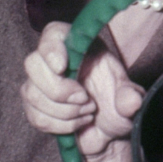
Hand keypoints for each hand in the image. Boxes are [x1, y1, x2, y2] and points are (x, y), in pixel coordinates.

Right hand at [21, 22, 142, 157]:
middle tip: (85, 99)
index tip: (62, 67)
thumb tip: (131, 101)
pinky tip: (77, 122)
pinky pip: (36, 117)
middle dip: (58, 89)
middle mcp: (52, 62)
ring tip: (88, 111)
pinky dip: (59, 125)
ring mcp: (40, 86)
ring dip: (64, 110)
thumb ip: (130, 95)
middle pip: (33, 64)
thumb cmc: (115, 100)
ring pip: (32, 94)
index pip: (52, 34)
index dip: (51, 49)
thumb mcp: (128, 95)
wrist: (109, 127)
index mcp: (75, 45)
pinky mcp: (35, 109)